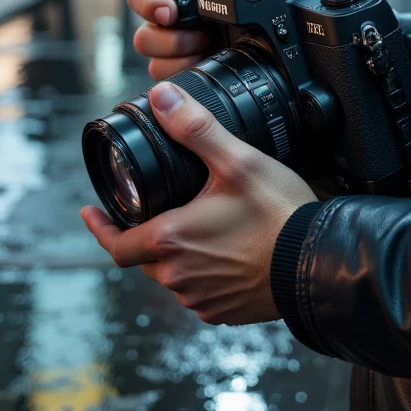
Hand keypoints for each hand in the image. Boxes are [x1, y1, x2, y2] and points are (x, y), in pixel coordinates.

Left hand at [80, 81, 317, 323]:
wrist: (319, 264)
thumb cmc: (280, 215)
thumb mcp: (237, 161)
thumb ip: (195, 128)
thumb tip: (162, 96)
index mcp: (172, 241)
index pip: (115, 244)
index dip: (99, 228)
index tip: (90, 213)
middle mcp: (180, 277)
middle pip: (144, 258)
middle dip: (147, 234)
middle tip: (160, 208)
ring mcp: (202, 300)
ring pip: (173, 275)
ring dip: (177, 255)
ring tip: (200, 227)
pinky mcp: (224, 313)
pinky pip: (200, 292)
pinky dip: (203, 273)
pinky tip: (225, 253)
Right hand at [128, 0, 229, 79]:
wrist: (270, 17)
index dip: (148, 4)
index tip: (169, 12)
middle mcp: (167, 23)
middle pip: (143, 38)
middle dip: (171, 39)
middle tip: (202, 33)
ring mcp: (176, 50)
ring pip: (155, 63)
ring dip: (182, 57)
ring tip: (208, 45)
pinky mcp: (187, 69)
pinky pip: (172, 79)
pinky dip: (188, 71)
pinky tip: (208, 59)